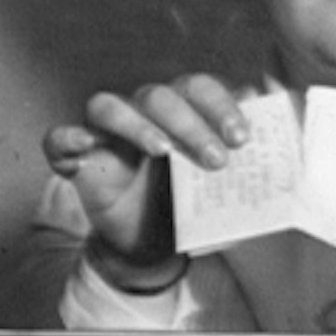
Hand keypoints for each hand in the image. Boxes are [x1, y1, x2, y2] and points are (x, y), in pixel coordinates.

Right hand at [42, 73, 245, 266]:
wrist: (152, 247)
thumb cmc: (189, 203)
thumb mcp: (225, 183)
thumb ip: (248, 153)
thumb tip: (277, 111)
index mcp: (181, 109)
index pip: (198, 88)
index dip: (220, 106)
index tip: (242, 139)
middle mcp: (142, 112)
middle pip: (159, 96)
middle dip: (190, 124)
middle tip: (216, 159)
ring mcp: (106, 134)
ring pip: (109, 105)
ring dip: (136, 123)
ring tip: (162, 151)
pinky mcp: (77, 160)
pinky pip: (58, 138)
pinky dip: (67, 138)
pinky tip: (85, 146)